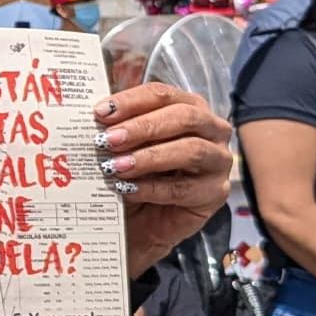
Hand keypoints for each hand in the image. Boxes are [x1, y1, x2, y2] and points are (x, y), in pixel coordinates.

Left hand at [97, 83, 234, 277]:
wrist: (140, 221)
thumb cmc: (135, 174)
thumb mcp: (125, 146)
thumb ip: (118, 126)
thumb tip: (97, 113)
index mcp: (189, 107)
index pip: (163, 94)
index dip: (131, 101)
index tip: (100, 113)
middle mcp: (212, 129)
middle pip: (184, 116)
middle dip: (143, 127)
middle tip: (109, 140)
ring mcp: (218, 161)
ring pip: (191, 150)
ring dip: (149, 157)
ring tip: (115, 167)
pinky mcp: (215, 193)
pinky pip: (184, 188)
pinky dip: (152, 188)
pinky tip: (127, 189)